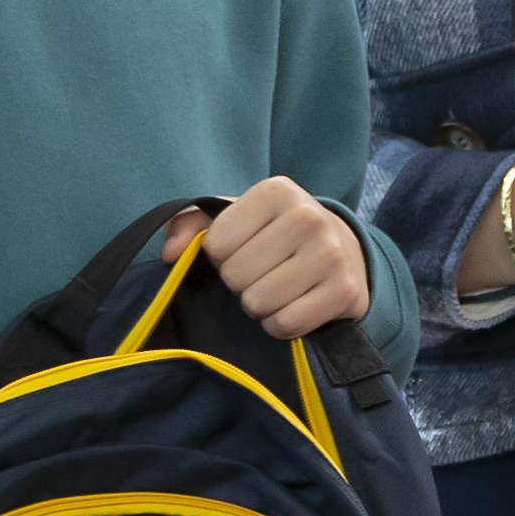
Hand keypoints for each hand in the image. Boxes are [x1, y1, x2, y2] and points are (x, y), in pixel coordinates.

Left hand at [160, 179, 367, 338]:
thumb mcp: (235, 218)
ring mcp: (332, 254)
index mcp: (276, 191)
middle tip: (263, 272)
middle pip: (236, 275)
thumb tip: (169, 254)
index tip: (245, 249)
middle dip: (241, 282)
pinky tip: (294, 306)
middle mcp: (308, 216)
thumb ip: (188, 225)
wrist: (344, 250)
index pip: (216, 244)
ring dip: (259, 306)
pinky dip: (280, 325)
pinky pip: (286, 324)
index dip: (222, 256)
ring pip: (259, 303)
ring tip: (277, 289)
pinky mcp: (345, 291)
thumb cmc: (276, 234)